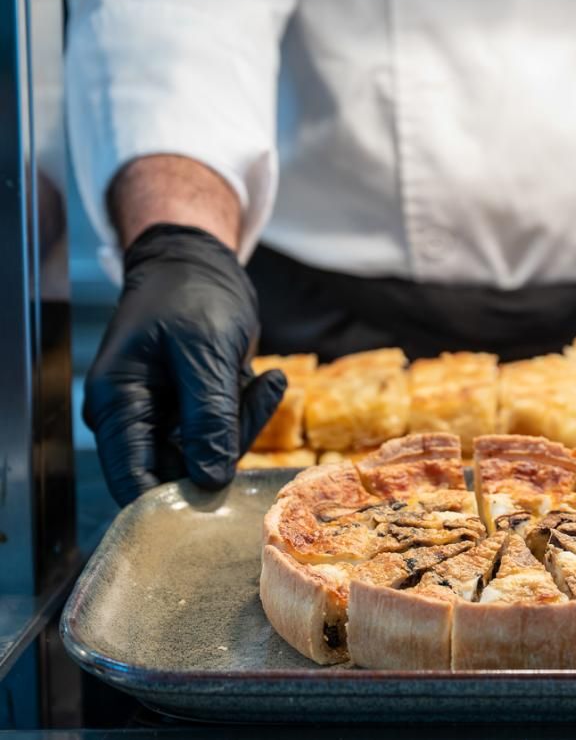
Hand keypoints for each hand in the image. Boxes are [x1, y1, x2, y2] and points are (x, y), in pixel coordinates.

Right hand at [84, 224, 284, 504]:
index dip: (172, 498)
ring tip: (268, 379)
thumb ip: (207, 415)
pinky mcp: (197, 411)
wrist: (202, 263)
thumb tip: (210, 479)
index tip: (218, 494)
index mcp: (118, 403)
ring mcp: (168, 417)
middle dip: (226, 443)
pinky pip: (228, 430)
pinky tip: (271, 379)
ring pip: (212, 453)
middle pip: (181, 469)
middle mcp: (137, 418)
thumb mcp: (202, 351)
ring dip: (246, 421)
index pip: (131, 480)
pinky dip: (252, 408)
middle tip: (256, 399)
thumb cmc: (189, 294)